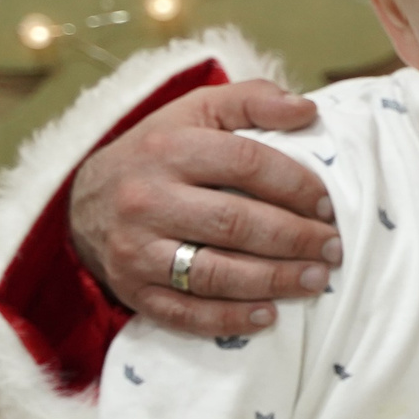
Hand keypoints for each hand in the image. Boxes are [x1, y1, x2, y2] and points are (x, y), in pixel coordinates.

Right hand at [71, 80, 337, 338]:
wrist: (85, 201)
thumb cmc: (160, 152)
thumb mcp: (197, 111)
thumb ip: (252, 99)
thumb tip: (307, 109)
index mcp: (168, 149)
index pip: (245, 164)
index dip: (295, 185)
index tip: (328, 205)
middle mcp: (146, 200)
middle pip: (234, 224)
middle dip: (294, 239)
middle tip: (334, 248)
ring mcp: (136, 250)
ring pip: (213, 273)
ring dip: (273, 281)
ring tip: (317, 280)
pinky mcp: (132, 291)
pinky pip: (185, 313)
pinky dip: (229, 319)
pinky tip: (269, 316)